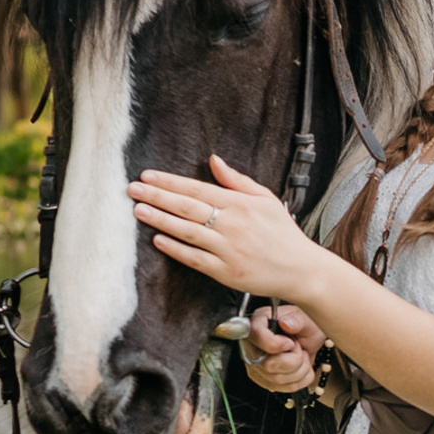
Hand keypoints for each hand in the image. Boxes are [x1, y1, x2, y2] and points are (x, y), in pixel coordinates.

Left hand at [129, 157, 327, 302]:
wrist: (300, 270)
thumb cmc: (283, 233)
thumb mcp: (265, 199)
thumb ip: (237, 180)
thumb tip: (213, 161)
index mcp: (240, 204)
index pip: (197, 189)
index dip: (170, 182)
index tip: (148, 176)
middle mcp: (232, 225)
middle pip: (187, 208)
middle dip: (157, 196)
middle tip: (133, 189)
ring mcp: (228, 250)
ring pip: (187, 232)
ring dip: (160, 220)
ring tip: (139, 210)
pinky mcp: (226, 272)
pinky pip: (195, 259)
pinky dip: (176, 249)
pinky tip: (158, 240)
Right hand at [240, 304, 325, 393]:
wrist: (307, 341)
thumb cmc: (302, 327)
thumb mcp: (304, 318)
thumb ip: (296, 320)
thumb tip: (286, 323)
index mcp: (258, 323)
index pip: (255, 335)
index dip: (274, 343)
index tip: (290, 343)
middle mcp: (251, 345)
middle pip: (268, 365)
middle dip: (294, 359)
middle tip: (298, 347)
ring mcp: (255, 365)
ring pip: (277, 379)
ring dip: (300, 369)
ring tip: (300, 355)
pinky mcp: (263, 379)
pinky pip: (284, 388)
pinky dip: (300, 379)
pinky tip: (299, 367)